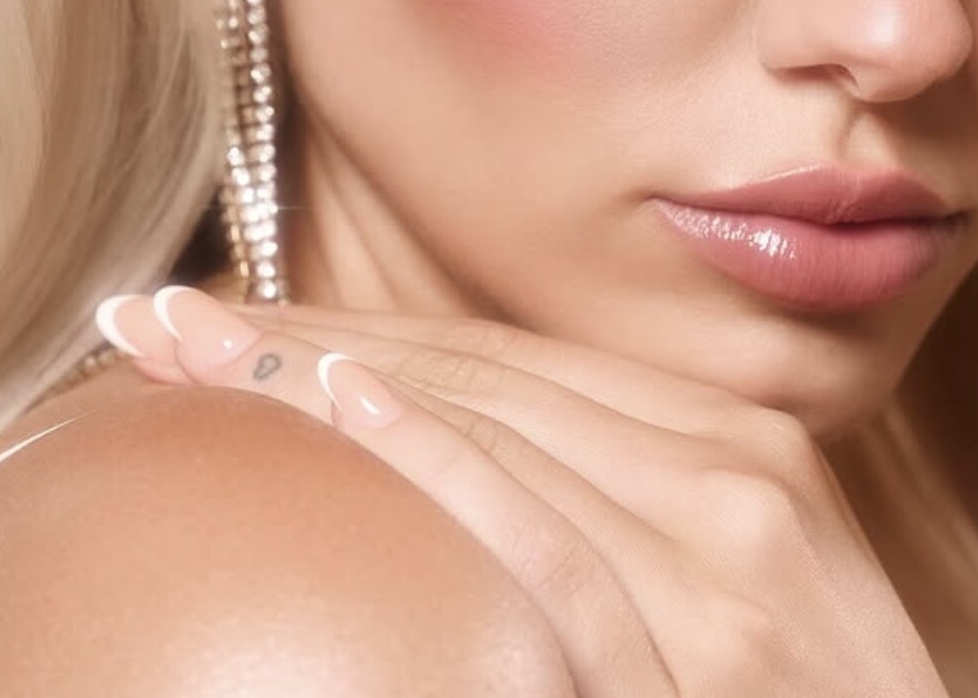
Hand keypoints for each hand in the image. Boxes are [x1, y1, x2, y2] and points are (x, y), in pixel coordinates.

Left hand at [96, 288, 948, 697]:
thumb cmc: (810, 690)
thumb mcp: (727, 560)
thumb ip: (623, 487)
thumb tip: (472, 445)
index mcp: (725, 432)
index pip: (504, 357)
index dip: (360, 326)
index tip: (236, 316)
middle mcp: (726, 463)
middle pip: (480, 374)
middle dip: (312, 338)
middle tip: (166, 318)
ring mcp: (721, 552)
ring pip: (500, 428)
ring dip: (338, 379)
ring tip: (207, 350)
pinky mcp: (706, 651)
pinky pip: (554, 541)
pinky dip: (453, 465)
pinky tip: (355, 411)